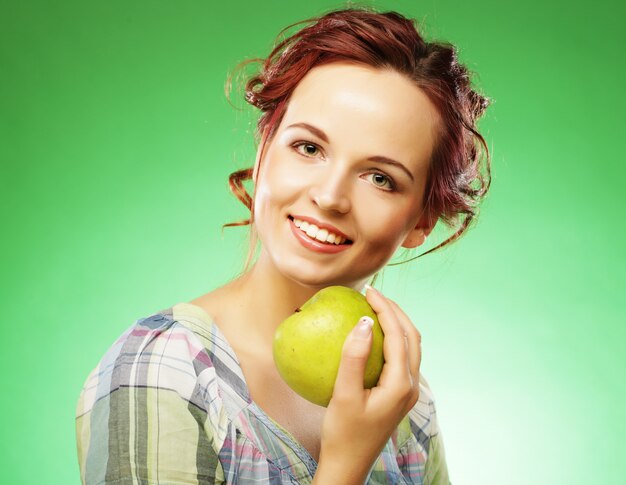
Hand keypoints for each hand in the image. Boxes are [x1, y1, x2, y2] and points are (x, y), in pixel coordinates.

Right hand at [313, 285, 421, 483]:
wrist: (349, 464)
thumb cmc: (343, 433)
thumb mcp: (344, 395)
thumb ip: (354, 357)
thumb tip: (364, 322)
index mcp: (401, 385)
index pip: (399, 336)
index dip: (386, 309)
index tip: (369, 291)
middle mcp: (410, 386)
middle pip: (412, 337)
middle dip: (396, 311)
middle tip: (373, 294)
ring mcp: (407, 391)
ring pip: (410, 347)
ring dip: (397, 324)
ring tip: (375, 307)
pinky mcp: (398, 394)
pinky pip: (401, 357)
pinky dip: (392, 339)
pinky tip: (372, 335)